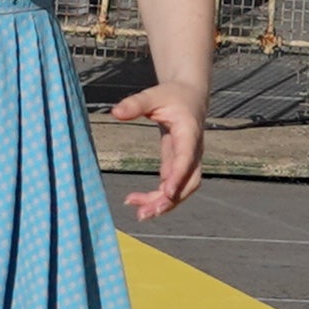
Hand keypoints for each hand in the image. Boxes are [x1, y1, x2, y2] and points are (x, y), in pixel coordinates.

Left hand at [121, 95, 206, 222]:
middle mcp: (193, 151)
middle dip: (171, 200)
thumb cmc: (172, 95)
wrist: (189, 95)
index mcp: (190, 133)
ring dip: (163, 203)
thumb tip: (114, 112)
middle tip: (147, 212)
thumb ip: (135, 104)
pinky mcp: (178, 165)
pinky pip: (172, 186)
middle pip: (189, 182)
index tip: (167, 192)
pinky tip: (137, 200)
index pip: (186, 158)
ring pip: (182, 189)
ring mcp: (188, 160)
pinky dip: (158, 196)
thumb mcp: (153, 95)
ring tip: (139, 213)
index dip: (178, 176)